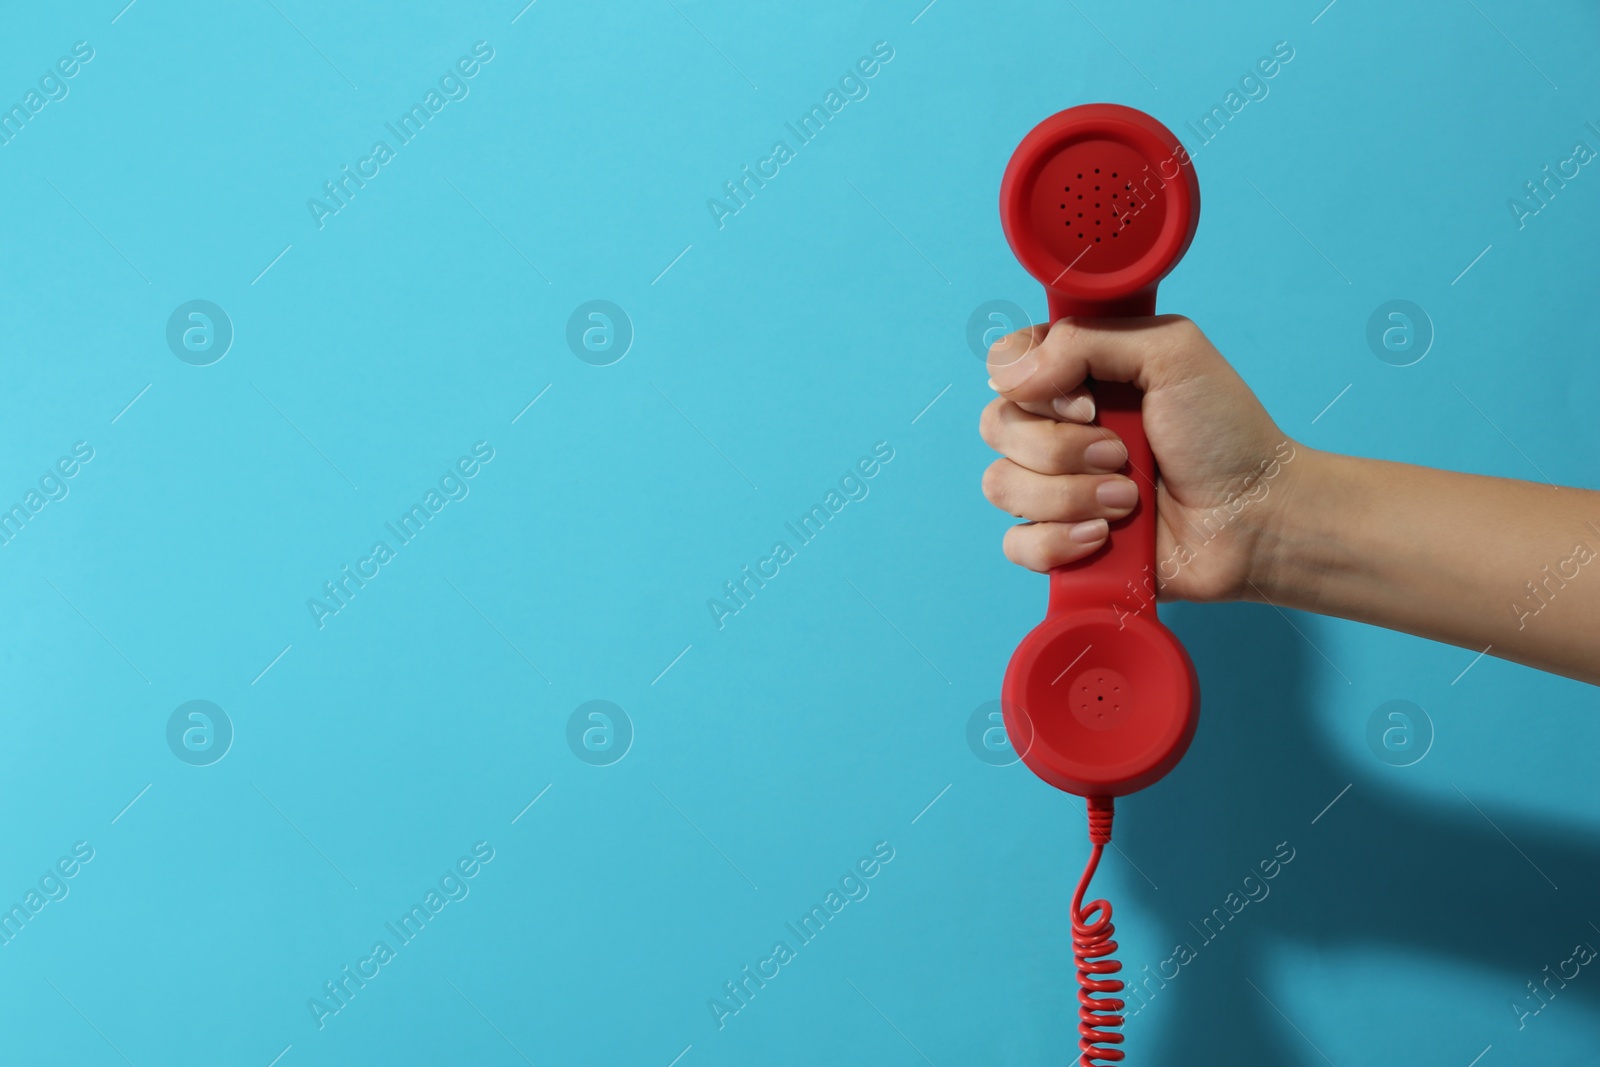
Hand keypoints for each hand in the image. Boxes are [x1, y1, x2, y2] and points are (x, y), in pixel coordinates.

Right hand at [980, 316, 1298, 602]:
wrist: (1256, 518)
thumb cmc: (1225, 433)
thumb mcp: (1170, 351)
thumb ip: (1085, 339)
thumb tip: (1012, 376)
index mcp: (1076, 378)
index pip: (1003, 366)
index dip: (1031, 383)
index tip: (1088, 399)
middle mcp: (1058, 430)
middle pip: (996, 426)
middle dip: (1062, 447)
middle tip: (1122, 453)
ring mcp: (1055, 489)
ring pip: (1001, 485)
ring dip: (1070, 494)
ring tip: (1128, 500)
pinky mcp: (1059, 544)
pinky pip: (1016, 544)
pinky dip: (1061, 541)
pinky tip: (1106, 536)